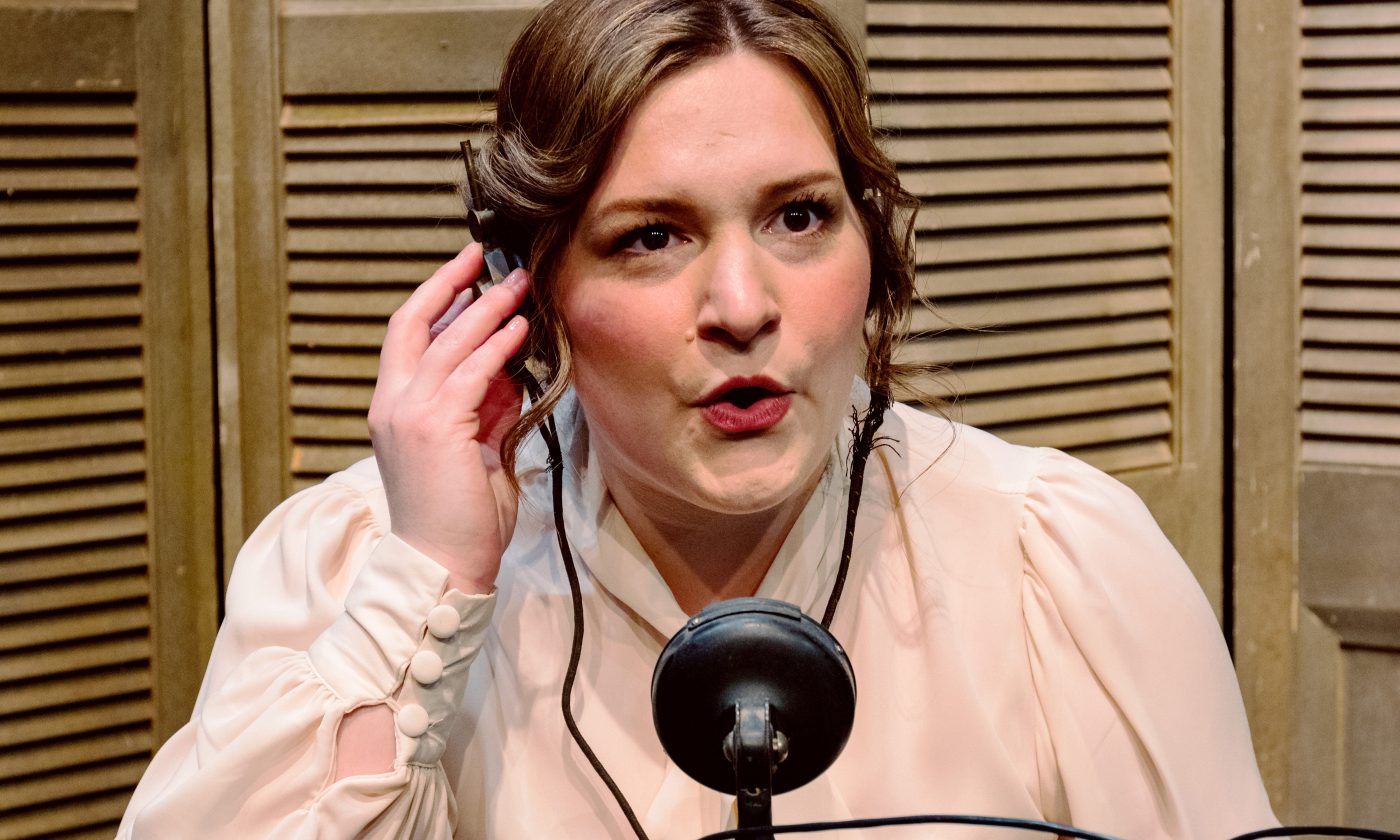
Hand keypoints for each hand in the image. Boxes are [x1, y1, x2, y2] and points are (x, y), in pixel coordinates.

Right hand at [368, 244, 529, 593]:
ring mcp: (410, 414)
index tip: (467, 272)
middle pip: (414, 323)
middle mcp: (393, 404)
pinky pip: (471, 373)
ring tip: (519, 285)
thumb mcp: (477, 452)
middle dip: (451, 283)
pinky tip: (520, 330)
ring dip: (487, 309)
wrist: (443, 566)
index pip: (408, 337)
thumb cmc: (461, 520)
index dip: (435, 299)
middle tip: (485, 255)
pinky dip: (496, 347)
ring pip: (448, 342)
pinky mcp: (436, 428)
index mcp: (394, 408)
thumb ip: (487, 411)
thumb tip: (509, 374)